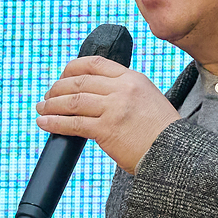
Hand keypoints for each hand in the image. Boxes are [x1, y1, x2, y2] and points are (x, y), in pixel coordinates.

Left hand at [35, 55, 179, 173]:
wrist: (175, 154)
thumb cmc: (162, 133)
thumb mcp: (149, 100)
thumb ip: (125, 92)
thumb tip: (96, 95)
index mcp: (132, 78)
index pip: (94, 63)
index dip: (72, 68)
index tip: (62, 77)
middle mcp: (122, 89)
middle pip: (78, 81)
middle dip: (57, 88)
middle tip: (47, 97)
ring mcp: (114, 109)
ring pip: (72, 101)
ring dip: (51, 105)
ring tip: (42, 109)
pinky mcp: (107, 130)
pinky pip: (73, 123)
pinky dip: (55, 123)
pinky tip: (45, 124)